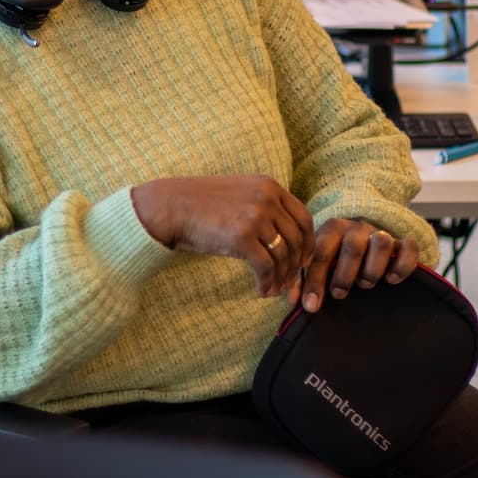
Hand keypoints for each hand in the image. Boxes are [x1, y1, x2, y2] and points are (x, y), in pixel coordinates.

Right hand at [130, 175, 315, 296]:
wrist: (170, 207)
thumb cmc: (200, 204)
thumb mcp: (239, 194)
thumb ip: (264, 206)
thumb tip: (284, 236)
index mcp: (269, 185)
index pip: (304, 217)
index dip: (308, 243)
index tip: (304, 260)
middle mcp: (266, 198)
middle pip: (297, 238)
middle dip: (296, 265)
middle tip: (290, 282)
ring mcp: (255, 217)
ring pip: (283, 255)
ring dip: (281, 277)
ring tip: (274, 289)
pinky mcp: (241, 237)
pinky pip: (265, 267)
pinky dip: (266, 283)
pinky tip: (261, 291)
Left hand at [293, 218, 419, 313]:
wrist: (361, 239)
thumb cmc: (334, 256)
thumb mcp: (318, 264)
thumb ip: (304, 280)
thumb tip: (293, 300)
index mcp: (331, 229)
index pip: (320, 252)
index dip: (314, 280)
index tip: (311, 305)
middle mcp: (356, 228)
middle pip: (352, 247)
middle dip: (344, 275)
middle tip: (338, 294)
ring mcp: (380, 233)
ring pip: (381, 243)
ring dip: (372, 269)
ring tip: (364, 285)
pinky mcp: (401, 242)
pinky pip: (408, 247)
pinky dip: (402, 264)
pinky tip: (392, 280)